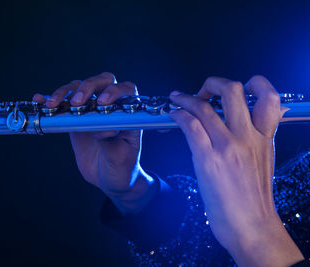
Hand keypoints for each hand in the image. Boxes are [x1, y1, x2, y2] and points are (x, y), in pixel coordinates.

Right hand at [33, 72, 156, 213]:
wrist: (108, 177)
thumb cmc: (122, 166)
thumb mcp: (121, 157)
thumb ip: (113, 142)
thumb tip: (103, 128)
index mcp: (128, 113)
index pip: (125, 90)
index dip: (114, 91)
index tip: (102, 103)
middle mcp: (110, 106)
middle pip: (101, 82)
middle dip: (87, 87)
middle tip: (76, 102)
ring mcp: (91, 109)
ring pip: (79, 88)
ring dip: (65, 93)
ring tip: (52, 105)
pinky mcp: (75, 117)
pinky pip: (63, 104)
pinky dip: (50, 99)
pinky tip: (40, 101)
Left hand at [168, 76, 303, 265]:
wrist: (251, 227)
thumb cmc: (254, 198)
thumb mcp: (264, 160)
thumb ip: (261, 136)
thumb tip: (262, 120)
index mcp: (264, 138)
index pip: (269, 97)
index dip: (256, 83)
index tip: (239, 86)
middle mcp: (248, 137)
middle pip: (234, 91)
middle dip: (214, 83)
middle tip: (203, 91)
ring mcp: (228, 147)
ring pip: (205, 106)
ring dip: (186, 97)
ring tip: (177, 98)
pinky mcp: (208, 159)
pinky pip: (190, 125)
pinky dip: (179, 114)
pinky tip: (173, 115)